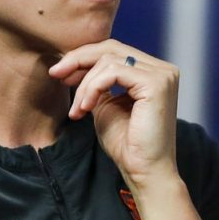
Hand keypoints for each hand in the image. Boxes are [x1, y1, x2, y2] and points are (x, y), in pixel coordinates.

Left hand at [50, 41, 179, 191]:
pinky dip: (93, 88)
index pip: (114, 51)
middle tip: (55, 74)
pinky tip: (84, 108)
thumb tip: (76, 64)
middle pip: (111, 48)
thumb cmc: (127, 145)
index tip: (60, 74)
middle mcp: (163, 69)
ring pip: (109, 60)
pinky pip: (113, 72)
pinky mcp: (156, 83)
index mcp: (153, 73)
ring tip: (77, 110)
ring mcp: (162, 75)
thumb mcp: (105, 106)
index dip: (83, 58)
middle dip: (78, 59)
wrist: (144, 171)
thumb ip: (98, 84)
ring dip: (84, 84)